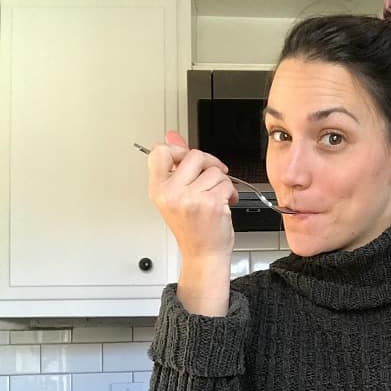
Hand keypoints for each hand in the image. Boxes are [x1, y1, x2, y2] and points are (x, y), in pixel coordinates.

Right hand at [147, 130, 238, 261]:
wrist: (204, 255)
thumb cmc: (193, 229)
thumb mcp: (176, 196)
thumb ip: (175, 165)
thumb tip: (172, 135)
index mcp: (158, 190)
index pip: (160, 152)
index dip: (178, 149)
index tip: (187, 158)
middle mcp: (172, 193)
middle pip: (194, 155)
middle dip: (208, 164)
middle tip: (211, 177)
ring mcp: (191, 198)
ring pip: (214, 170)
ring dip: (221, 181)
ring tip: (217, 196)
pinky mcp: (211, 203)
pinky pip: (226, 183)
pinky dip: (231, 192)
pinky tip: (224, 203)